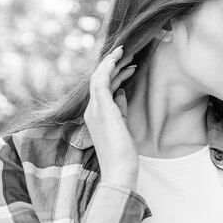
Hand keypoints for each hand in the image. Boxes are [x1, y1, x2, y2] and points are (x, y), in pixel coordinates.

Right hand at [84, 46, 138, 189]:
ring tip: (125, 52)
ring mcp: (95, 110)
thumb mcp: (122, 126)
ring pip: (98, 78)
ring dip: (111, 63)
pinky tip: (117, 60)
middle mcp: (92, 111)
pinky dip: (108, 69)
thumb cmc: (122, 153)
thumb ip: (120, 109)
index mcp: (96, 115)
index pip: (103, 89)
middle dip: (113, 65)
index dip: (116, 75)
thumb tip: (122, 93)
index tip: (130, 67)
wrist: (119, 170)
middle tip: (128, 54)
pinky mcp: (102, 110)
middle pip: (99, 80)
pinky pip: (100, 82)